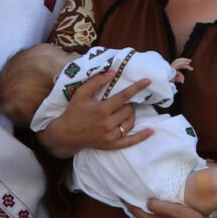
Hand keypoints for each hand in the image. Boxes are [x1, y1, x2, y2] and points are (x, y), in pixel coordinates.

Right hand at [35, 67, 153, 155]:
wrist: (66, 133)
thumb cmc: (74, 111)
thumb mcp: (81, 93)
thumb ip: (96, 81)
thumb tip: (113, 72)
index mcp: (101, 110)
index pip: (124, 96)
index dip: (136, 87)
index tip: (147, 81)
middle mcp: (107, 124)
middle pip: (128, 110)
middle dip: (128, 104)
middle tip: (121, 102)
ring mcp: (110, 136)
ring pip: (130, 122)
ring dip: (131, 115)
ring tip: (125, 110)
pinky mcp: (111, 145)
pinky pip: (130, 141)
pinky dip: (141, 137)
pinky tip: (151, 131)